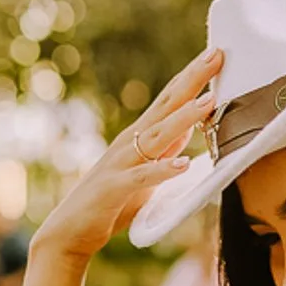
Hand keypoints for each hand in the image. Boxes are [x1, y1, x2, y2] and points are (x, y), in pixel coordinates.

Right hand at [32, 46, 223, 263]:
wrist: (70, 232)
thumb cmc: (111, 204)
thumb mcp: (146, 170)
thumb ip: (165, 149)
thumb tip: (190, 125)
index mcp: (139, 137)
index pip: (170, 100)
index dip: (193, 77)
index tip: (216, 53)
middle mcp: (129, 143)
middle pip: (166, 105)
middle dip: (192, 80)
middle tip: (216, 54)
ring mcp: (120, 164)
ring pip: (157, 136)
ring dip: (184, 117)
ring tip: (209, 101)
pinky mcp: (114, 189)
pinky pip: (142, 178)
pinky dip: (163, 170)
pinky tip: (183, 165)